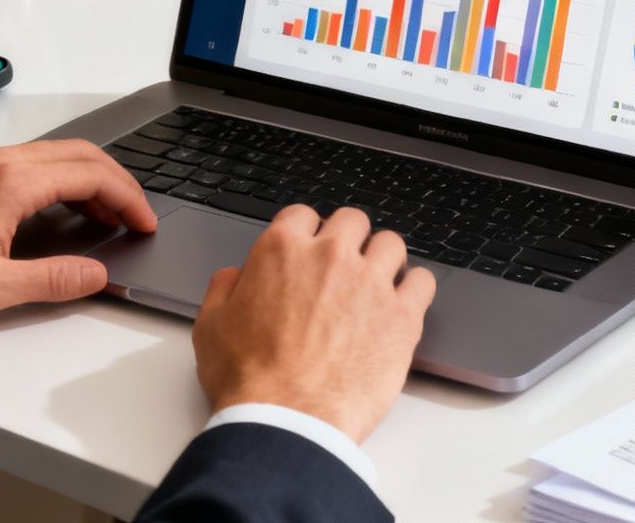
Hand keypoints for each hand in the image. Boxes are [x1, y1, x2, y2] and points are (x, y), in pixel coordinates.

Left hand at [0, 139, 156, 323]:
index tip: (144, 222)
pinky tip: (61, 209)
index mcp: (10, 181)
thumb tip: (96, 274)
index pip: (91, 174)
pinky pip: (30, 163)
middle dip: (116, 182)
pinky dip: (60, 180)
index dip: (128, 198)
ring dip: (88, 180)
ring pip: (54, 155)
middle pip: (79, 153)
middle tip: (135, 216)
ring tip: (106, 217)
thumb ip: (53, 279)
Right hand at [192, 205, 435, 443]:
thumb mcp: (211, 325)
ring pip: (391, 243)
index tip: (309, 249)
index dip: (306, 233)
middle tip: (343, 267)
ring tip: (376, 284)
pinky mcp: (402, 316)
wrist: (286, 421)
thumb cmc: (249, 379)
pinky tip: (403, 304)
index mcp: (282, 251)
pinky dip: (415, 288)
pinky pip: (423, 281)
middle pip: (353, 221)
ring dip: (383, 259)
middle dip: (347, 239)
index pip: (303, 215)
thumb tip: (235, 276)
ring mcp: (370, 283)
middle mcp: (330, 256)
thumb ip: (224, 288)